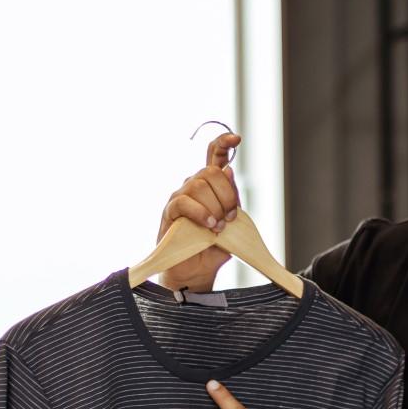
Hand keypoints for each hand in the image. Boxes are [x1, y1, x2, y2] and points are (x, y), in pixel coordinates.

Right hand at [156, 132, 241, 292]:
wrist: (198, 270)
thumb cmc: (214, 246)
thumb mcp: (232, 222)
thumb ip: (231, 197)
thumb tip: (228, 170)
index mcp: (210, 186)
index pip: (213, 156)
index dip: (223, 143)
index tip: (237, 138)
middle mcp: (193, 186)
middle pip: (211, 171)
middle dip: (227, 195)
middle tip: (230, 218)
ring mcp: (180, 197)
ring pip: (199, 185)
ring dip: (215, 207)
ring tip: (218, 227)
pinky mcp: (170, 211)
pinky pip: (184, 202)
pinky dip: (201, 213)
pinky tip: (209, 226)